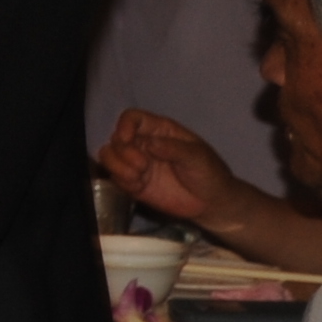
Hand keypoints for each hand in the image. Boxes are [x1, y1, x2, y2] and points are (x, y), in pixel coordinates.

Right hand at [100, 108, 252, 229]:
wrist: (212, 203)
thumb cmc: (210, 174)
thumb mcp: (198, 157)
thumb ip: (174, 148)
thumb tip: (150, 143)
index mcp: (160, 131)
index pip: (133, 118)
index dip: (124, 125)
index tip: (126, 139)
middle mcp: (144, 144)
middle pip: (116, 138)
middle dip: (123, 151)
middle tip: (141, 166)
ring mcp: (136, 163)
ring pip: (109, 155)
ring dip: (117, 165)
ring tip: (136, 177)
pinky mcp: (133, 182)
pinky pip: (114, 177)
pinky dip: (121, 180)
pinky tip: (138, 187)